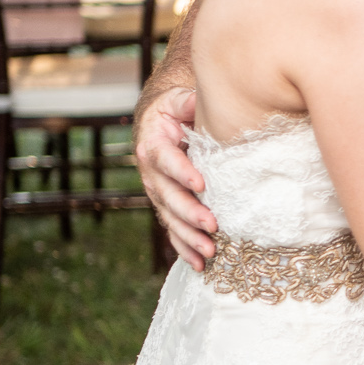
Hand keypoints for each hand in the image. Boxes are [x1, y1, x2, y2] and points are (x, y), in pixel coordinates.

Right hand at [134, 86, 215, 268]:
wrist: (159, 126)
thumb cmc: (175, 111)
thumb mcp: (177, 100)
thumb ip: (187, 101)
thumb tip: (200, 99)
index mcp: (153, 145)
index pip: (166, 160)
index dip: (182, 172)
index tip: (201, 184)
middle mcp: (151, 174)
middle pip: (168, 196)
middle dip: (189, 213)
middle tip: (212, 225)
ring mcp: (158, 195)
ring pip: (170, 219)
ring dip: (189, 237)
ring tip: (210, 251)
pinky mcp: (166, 208)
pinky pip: (173, 232)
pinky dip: (184, 249)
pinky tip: (200, 265)